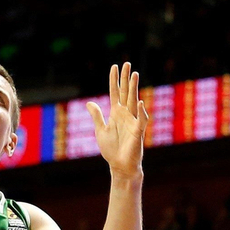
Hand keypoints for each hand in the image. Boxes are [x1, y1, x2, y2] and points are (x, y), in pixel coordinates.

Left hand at [89, 63, 149, 178]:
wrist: (119, 165)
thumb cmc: (111, 149)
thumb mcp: (100, 130)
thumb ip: (96, 116)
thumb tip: (89, 103)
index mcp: (116, 113)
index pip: (115, 92)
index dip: (114, 80)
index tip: (114, 66)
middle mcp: (125, 114)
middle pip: (125, 92)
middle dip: (126, 78)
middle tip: (127, 64)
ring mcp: (132, 121)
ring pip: (134, 100)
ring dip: (134, 88)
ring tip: (135, 74)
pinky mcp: (138, 131)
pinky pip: (141, 119)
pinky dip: (141, 111)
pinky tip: (139, 102)